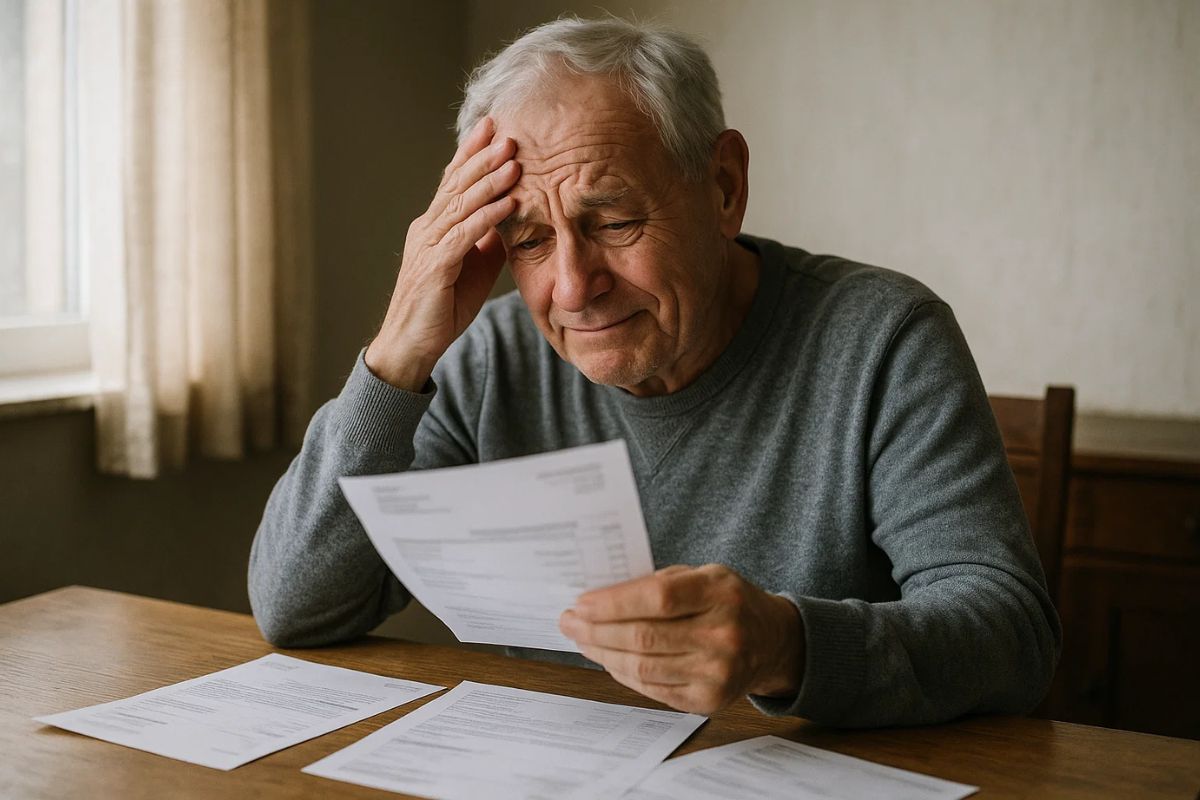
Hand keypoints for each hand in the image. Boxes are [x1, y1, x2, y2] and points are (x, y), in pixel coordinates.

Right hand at [365, 116, 520, 389]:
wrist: (412, 345)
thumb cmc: (442, 309)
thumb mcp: (472, 267)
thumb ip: (486, 240)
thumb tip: (509, 217)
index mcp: (434, 227)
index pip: (453, 182)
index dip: (471, 153)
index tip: (492, 128)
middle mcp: (427, 230)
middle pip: (456, 185)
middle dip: (482, 157)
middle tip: (506, 132)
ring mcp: (428, 247)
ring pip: (460, 205)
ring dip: (489, 181)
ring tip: (514, 160)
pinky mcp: (434, 268)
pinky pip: (464, 236)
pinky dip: (487, 218)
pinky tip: (509, 204)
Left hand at [559, 564, 804, 714]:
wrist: (773, 642)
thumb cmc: (728, 602)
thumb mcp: (704, 575)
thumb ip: (658, 582)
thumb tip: (599, 597)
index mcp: (720, 593)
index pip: (657, 598)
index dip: (613, 603)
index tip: (581, 603)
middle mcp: (723, 635)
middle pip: (644, 637)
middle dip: (596, 630)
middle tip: (569, 622)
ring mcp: (718, 673)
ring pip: (642, 667)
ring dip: (602, 653)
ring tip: (581, 640)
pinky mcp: (709, 701)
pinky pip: (652, 688)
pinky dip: (622, 673)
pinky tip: (608, 659)